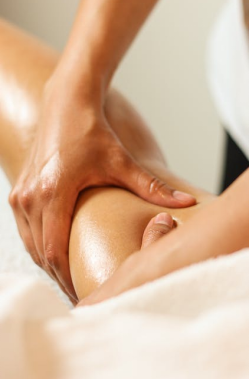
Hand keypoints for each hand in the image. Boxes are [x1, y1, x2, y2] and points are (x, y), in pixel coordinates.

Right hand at [9, 79, 194, 301]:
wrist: (66, 105)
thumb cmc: (90, 132)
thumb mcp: (121, 162)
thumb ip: (151, 187)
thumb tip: (185, 203)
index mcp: (53, 193)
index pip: (55, 252)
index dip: (69, 279)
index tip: (87, 293)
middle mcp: (30, 197)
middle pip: (42, 254)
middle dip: (60, 277)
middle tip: (82, 292)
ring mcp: (20, 195)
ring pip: (31, 245)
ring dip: (48, 263)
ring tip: (70, 278)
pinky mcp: (19, 190)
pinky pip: (26, 230)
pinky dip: (39, 246)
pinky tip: (55, 253)